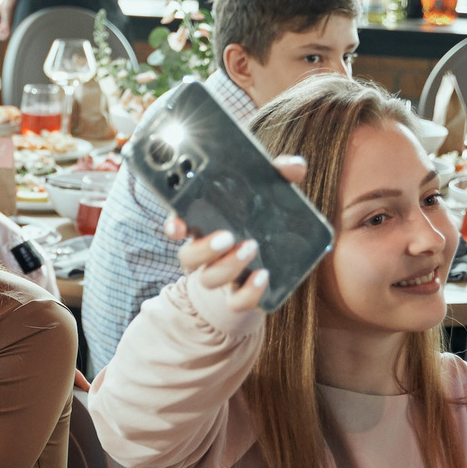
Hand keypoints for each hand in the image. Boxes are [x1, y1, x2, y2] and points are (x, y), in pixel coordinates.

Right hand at [166, 155, 307, 313]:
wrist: (268, 272)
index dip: (173, 226)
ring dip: (228, 265)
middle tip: (227, 236)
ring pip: (209, 279)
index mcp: (204, 227)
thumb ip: (276, 178)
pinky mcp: (237, 298)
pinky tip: (263, 276)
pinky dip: (248, 291)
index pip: (178, 225)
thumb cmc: (257, 225)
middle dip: (204, 248)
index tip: (177, 226)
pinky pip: (236, 301)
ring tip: (251, 248)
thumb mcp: (266, 198)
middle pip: (188, 256)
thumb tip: (293, 166)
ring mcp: (220, 278)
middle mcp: (205, 255)